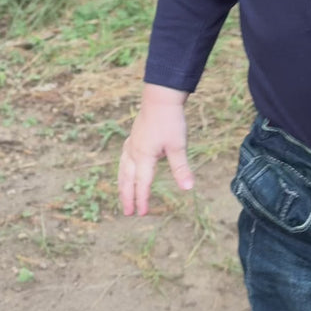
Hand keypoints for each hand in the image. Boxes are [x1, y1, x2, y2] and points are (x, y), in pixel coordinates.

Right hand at [118, 84, 192, 216]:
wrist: (161, 97)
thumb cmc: (170, 121)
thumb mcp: (178, 146)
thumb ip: (181, 168)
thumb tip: (188, 188)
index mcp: (144, 156)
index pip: (142, 183)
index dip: (142, 199)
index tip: (142, 213)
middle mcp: (134, 152)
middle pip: (127, 179)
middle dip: (127, 196)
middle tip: (127, 213)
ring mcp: (132, 143)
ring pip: (123, 168)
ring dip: (122, 184)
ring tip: (122, 195)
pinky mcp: (134, 136)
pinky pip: (124, 157)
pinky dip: (123, 168)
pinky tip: (126, 168)